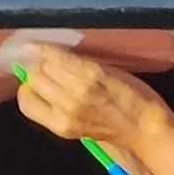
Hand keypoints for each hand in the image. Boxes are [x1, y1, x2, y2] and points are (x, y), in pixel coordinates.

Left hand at [2, 46, 168, 146]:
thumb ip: (80, 62)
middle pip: (37, 73)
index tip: (32, 45)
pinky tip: (40, 92)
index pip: (50, 57)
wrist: (143, 129)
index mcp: (90, 75)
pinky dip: (32, 97)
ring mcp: (66, 115)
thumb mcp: (109, 69)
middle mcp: (75, 96)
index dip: (40, 49)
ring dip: (33, 81)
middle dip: (37, 65)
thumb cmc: (134, 94)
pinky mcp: (62, 129)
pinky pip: (32, 109)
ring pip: (29, 91)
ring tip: (41, 77)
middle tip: (42, 62)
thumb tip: (50, 54)